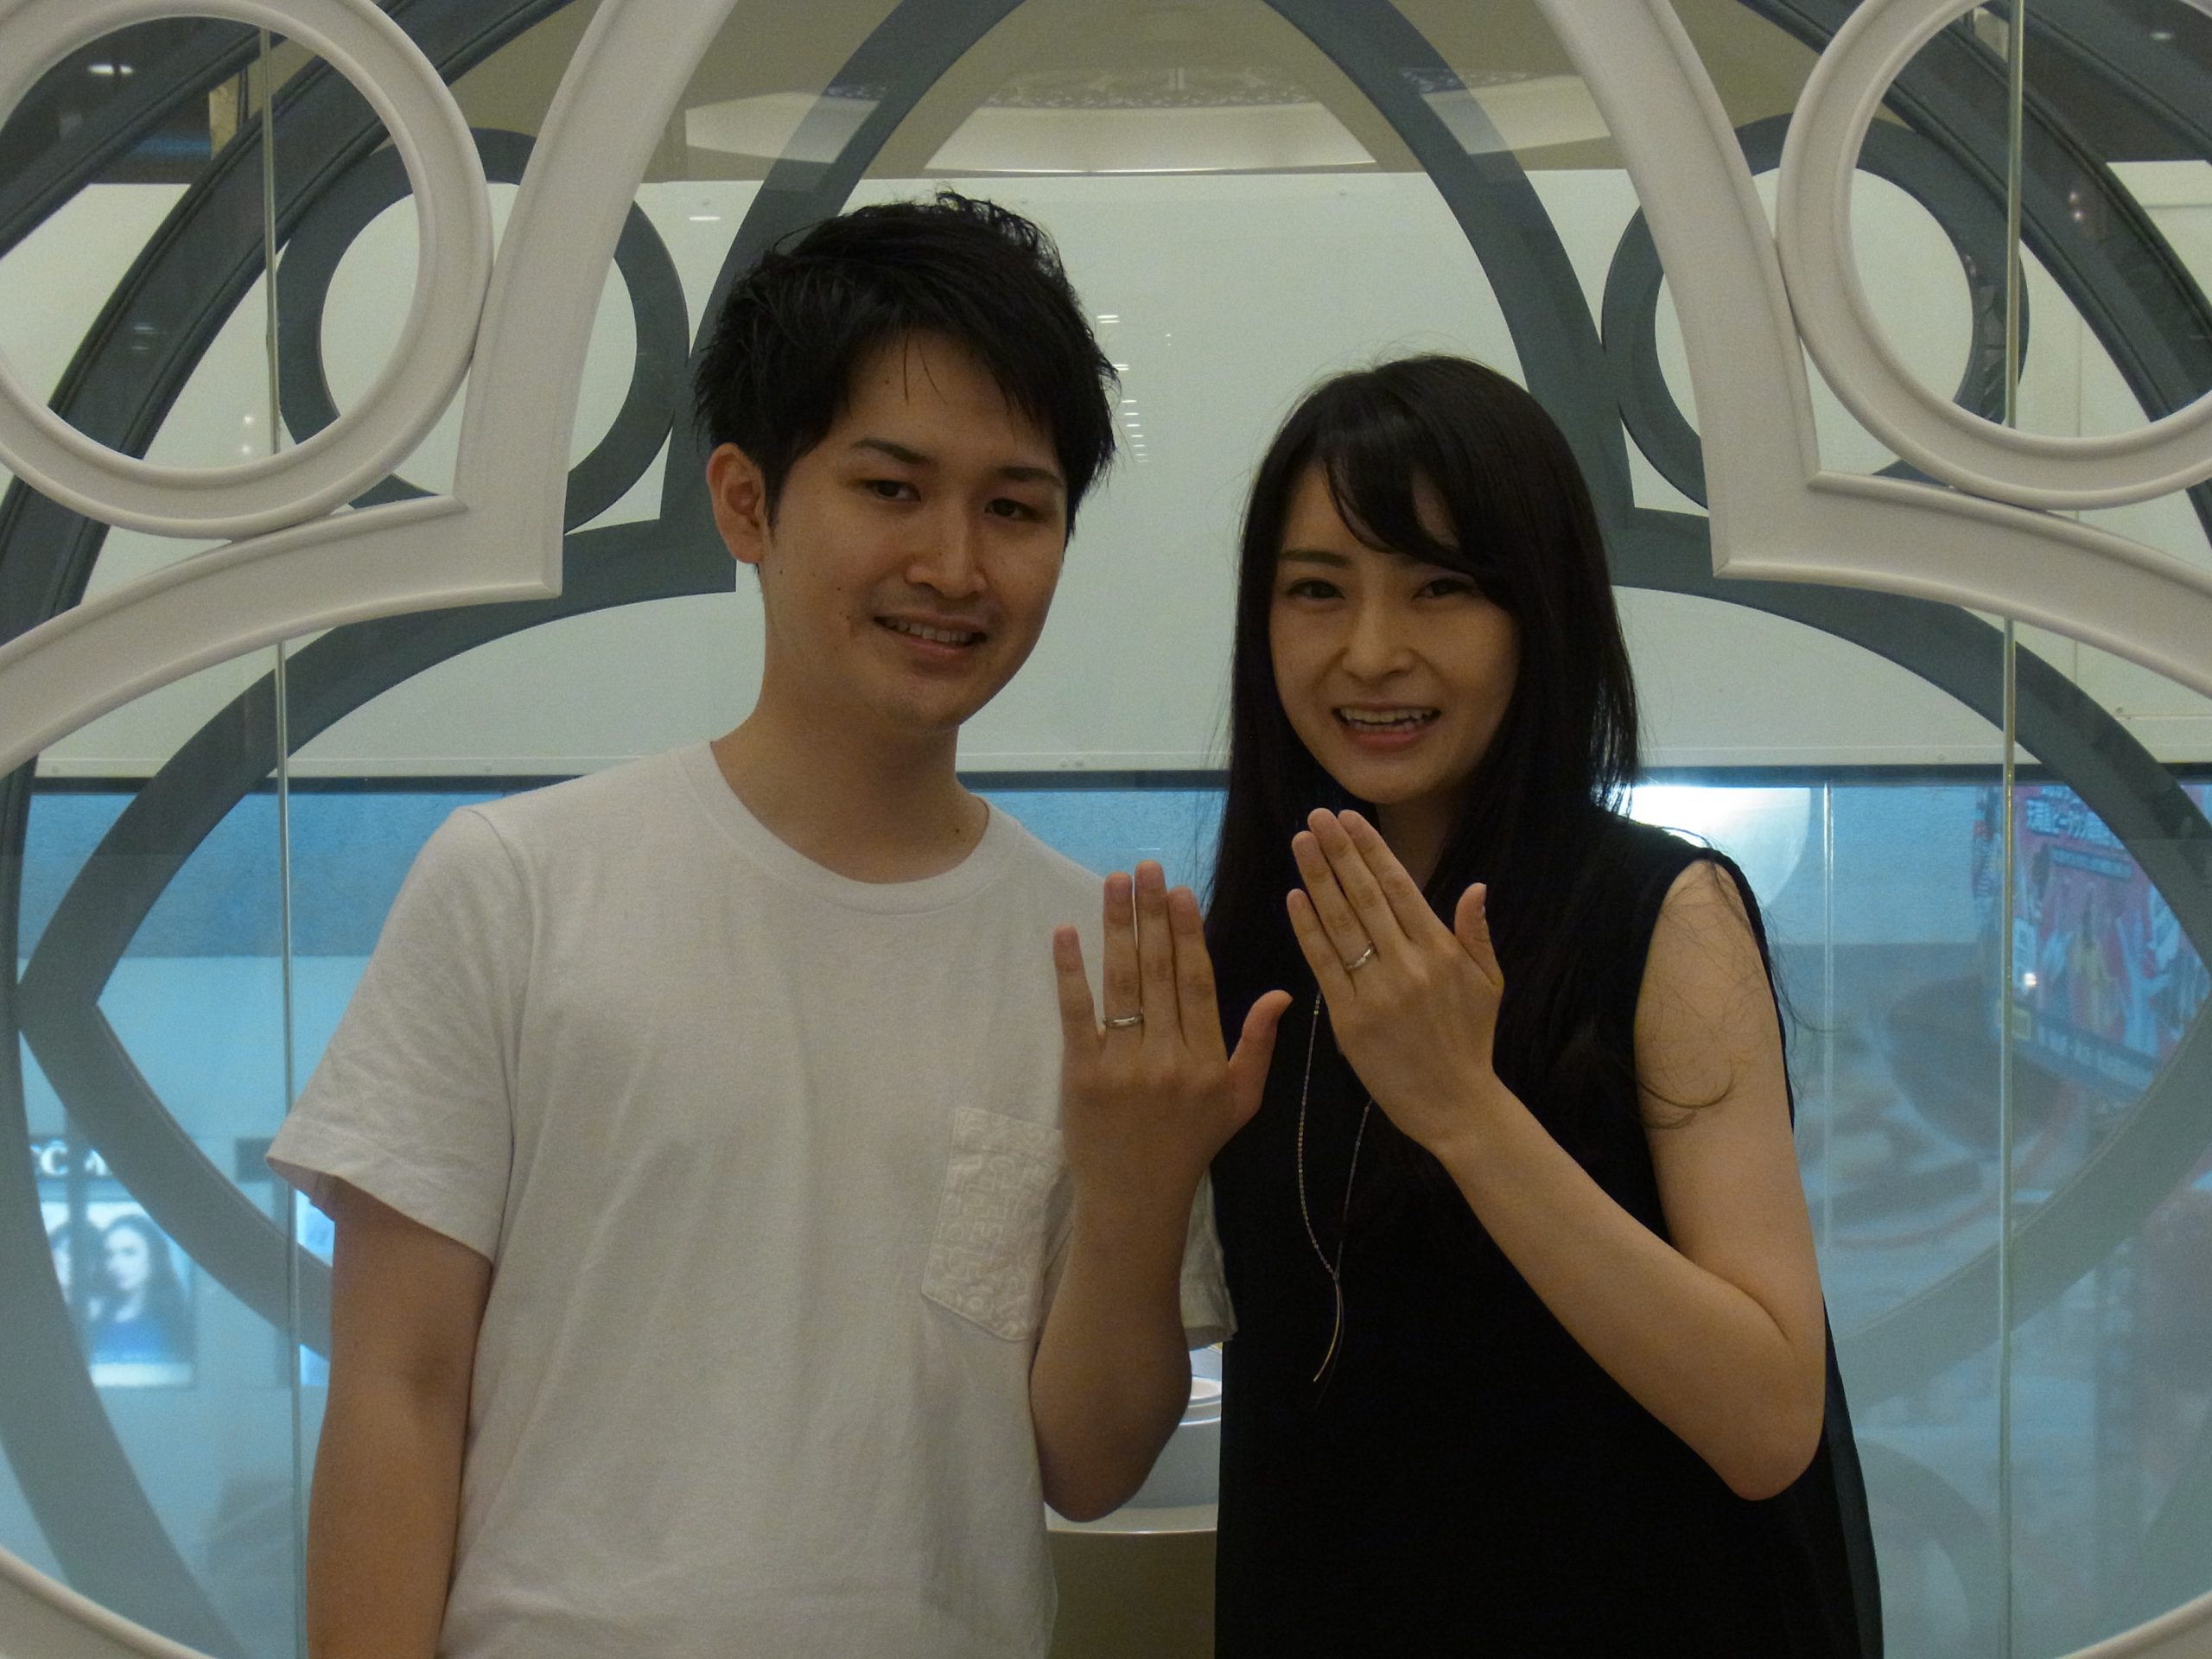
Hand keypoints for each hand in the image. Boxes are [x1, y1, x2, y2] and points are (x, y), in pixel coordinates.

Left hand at [1053, 862, 1290, 1226]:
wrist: (1136, 1199)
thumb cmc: (1191, 1145)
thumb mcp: (1241, 1100)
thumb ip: (1258, 1045)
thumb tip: (1282, 992)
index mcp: (1208, 1059)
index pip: (1198, 982)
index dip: (1189, 932)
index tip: (1180, 890)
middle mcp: (1169, 1058)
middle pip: (1159, 972)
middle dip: (1151, 914)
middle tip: (1145, 866)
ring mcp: (1124, 1065)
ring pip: (1122, 984)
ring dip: (1116, 928)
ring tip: (1114, 882)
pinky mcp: (1082, 1075)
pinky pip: (1077, 1015)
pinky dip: (1071, 973)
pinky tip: (1067, 933)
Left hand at [1287, 809, 1506, 1156]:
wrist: (1456, 1105)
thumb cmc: (1471, 1041)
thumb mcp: (1488, 984)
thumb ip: (1476, 934)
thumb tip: (1475, 887)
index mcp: (1441, 952)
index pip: (1400, 888)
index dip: (1371, 851)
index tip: (1350, 820)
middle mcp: (1409, 966)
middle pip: (1366, 897)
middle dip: (1338, 853)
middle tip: (1315, 818)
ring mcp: (1377, 992)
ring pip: (1341, 924)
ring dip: (1317, 879)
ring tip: (1301, 843)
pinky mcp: (1351, 1021)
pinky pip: (1325, 966)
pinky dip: (1307, 930)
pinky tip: (1294, 898)